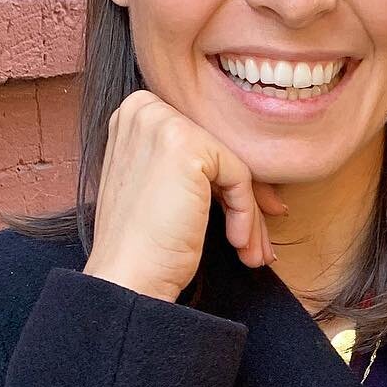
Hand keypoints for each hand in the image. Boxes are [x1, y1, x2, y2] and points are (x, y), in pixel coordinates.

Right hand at [82, 90, 287, 303]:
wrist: (126, 278)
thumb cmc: (143, 243)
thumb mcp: (162, 185)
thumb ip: (192, 162)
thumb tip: (250, 166)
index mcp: (135, 113)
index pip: (203, 143)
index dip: (227, 184)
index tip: (246, 220)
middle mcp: (144, 108)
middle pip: (219, 152)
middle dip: (245, 200)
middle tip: (259, 239)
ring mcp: (162, 123)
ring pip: (233, 166)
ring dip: (250, 214)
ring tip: (252, 251)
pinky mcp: (185, 145)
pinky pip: (239, 176)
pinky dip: (246, 213)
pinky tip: (237, 243)